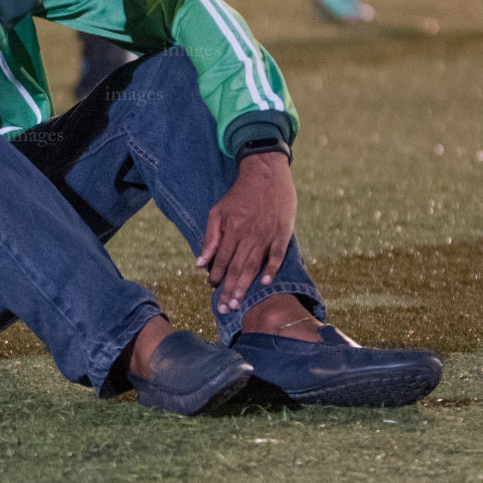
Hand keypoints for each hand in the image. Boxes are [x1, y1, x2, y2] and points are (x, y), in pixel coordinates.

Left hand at [197, 153, 295, 311]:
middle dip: (229, 290)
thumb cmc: (239, 194)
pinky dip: (271, 269)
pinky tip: (265, 283)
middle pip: (237, 268)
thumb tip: (200, 262)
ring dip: (245, 286)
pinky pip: (277, 255)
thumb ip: (209, 236)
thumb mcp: (217, 210)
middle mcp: (248, 234)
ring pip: (254, 266)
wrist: (266, 173)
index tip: (212, 290)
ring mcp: (266, 234)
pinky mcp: (282, 233)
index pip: (221, 260)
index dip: (216, 276)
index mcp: (231, 229)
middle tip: (225, 309)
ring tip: (238, 303)